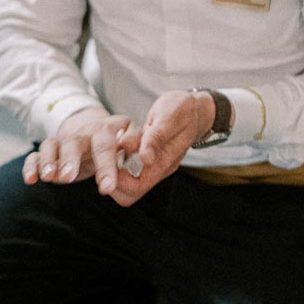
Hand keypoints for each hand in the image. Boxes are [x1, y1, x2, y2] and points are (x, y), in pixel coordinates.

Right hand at [22, 109, 143, 207]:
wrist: (97, 130)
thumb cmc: (119, 142)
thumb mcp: (132, 139)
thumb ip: (137, 146)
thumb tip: (142, 152)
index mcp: (107, 128)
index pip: (105, 144)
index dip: (105, 165)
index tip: (105, 189)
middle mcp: (83, 131)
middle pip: (74, 142)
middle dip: (70, 159)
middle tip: (68, 177)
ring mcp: (65, 139)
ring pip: (52, 145)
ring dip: (49, 161)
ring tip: (49, 177)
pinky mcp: (51, 149)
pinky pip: (37, 154)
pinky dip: (32, 165)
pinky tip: (31, 179)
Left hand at [112, 89, 214, 206]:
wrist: (197, 109)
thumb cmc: (182, 110)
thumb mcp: (168, 117)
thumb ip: (156, 138)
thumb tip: (145, 159)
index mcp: (164, 162)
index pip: (136, 187)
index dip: (117, 181)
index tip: (108, 162)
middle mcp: (159, 169)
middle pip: (130, 193)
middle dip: (114, 181)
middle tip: (106, 160)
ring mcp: (155, 165)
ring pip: (129, 185)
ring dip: (115, 172)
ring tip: (111, 152)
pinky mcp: (150, 160)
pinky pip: (131, 173)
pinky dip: (120, 164)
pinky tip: (117, 148)